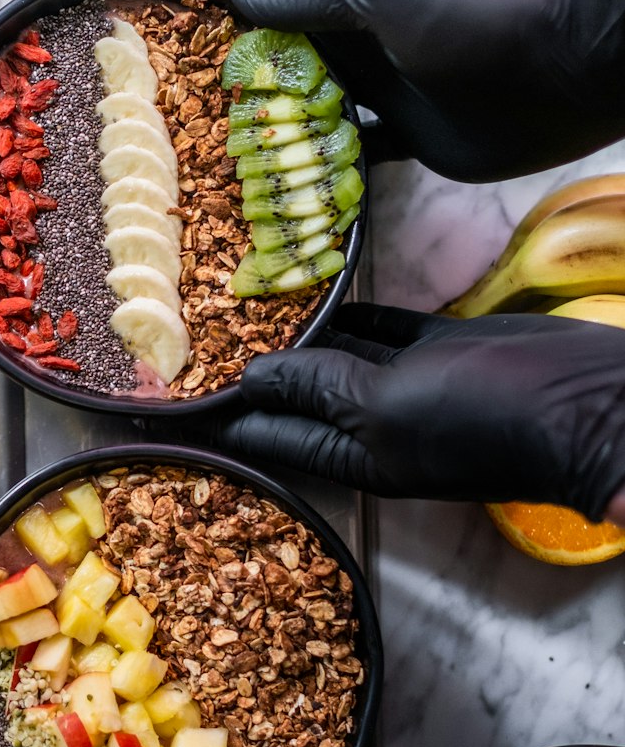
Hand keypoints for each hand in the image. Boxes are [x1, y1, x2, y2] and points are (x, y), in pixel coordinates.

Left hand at [215, 304, 624, 522]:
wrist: (587, 400)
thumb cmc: (485, 415)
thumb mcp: (387, 406)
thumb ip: (320, 387)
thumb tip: (255, 378)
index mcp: (352, 454)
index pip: (267, 437)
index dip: (218, 417)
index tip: (164, 401)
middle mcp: (373, 425)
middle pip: (294, 399)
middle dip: (249, 374)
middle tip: (192, 339)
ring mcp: (408, 385)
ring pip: (336, 358)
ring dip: (296, 335)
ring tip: (241, 304)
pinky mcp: (440, 349)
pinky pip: (382, 329)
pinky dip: (352, 313)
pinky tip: (319, 292)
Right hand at [219, 0, 624, 182]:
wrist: (563, 63)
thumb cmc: (477, 12)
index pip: (271, 5)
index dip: (222, 22)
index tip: (168, 41)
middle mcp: (364, 45)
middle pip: (287, 67)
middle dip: (239, 88)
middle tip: (180, 119)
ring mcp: (387, 94)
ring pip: (314, 116)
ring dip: (276, 136)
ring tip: (217, 162)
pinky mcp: (409, 141)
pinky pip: (355, 159)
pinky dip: (325, 173)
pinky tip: (285, 191)